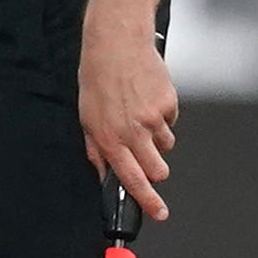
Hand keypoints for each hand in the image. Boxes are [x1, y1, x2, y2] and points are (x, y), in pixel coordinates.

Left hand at [80, 14, 178, 221]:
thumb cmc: (98, 78)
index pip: (131, 178)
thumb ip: (96, 149)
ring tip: (138, 114)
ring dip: (156, 138)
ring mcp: (153, 118)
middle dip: (156, 170)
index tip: (159, 213)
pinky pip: (171, 122)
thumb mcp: (86, 117)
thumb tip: (104, 173)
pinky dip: (162, 116)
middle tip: (147, 154)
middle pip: (158, 170)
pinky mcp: (169, 105)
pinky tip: (147, 99)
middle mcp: (132, 131)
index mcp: (108, 137)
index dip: (147, 200)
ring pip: (166, 146)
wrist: (116, 44)